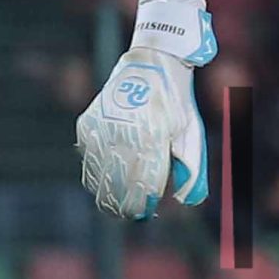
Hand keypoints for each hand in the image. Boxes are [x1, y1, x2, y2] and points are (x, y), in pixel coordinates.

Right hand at [75, 0, 215, 219]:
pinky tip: (100, 180)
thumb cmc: (176, 103)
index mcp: (151, 137)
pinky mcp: (88, 123)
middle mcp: (123, 133)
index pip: (143, 183)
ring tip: (112, 205)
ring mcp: (101, 127)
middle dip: (122, 203)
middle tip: (127, 214)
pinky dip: (93, 171)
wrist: (152, 63)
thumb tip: (186, 200)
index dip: (142, 203)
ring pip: (97, 174)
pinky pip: (87, 157)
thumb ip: (190, 168)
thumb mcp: (191, 133)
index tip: (145, 213)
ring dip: (104, 192)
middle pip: (117, 183)